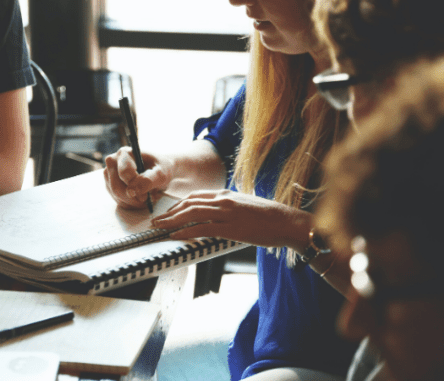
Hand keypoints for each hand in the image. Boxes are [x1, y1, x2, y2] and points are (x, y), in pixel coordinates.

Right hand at [104, 147, 173, 208]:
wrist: (159, 172)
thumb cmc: (161, 169)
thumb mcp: (161, 173)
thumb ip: (149, 180)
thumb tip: (134, 191)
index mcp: (124, 153)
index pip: (124, 173)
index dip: (135, 186)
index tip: (146, 195)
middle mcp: (113, 162)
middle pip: (117, 187)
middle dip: (133, 197)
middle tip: (147, 199)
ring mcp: (109, 175)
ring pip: (116, 195)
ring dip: (133, 201)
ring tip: (146, 197)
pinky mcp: (110, 186)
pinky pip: (118, 200)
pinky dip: (131, 204)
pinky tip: (140, 199)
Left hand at [151, 190, 311, 250]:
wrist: (287, 222)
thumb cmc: (269, 217)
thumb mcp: (244, 206)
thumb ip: (228, 208)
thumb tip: (216, 216)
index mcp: (226, 194)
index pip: (195, 196)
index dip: (178, 205)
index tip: (168, 212)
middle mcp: (224, 200)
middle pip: (189, 203)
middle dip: (169, 212)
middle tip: (156, 221)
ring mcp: (226, 213)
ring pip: (192, 214)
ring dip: (172, 221)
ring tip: (160, 228)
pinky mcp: (231, 227)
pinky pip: (203, 228)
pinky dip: (186, 232)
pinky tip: (176, 236)